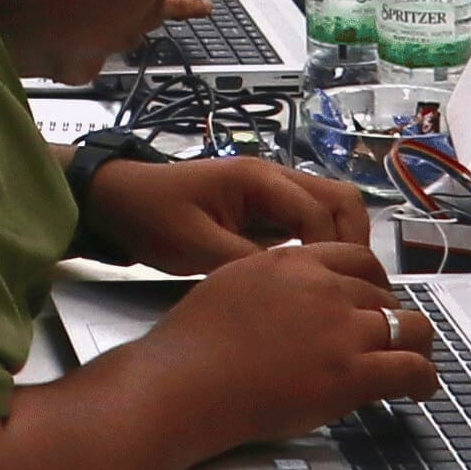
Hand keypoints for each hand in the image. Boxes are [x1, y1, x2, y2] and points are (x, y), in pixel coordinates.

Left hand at [82, 153, 368, 272]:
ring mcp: (271, 194)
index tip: (331, 290)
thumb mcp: (195, 246)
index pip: (319, 212)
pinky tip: (312, 281)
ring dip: (341, 244)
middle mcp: (273, 179)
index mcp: (257, 179)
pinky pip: (307, 224)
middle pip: (341, 200)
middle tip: (352, 287)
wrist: (116, 201)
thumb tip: (293, 290)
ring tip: (337, 287)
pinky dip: (320, 248)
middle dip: (354, 242)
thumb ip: (245, 264)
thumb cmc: (150, 215)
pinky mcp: (263, 213)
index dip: (330, 252)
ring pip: (330, 210)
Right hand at [145, 238, 436, 451]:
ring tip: (415, 361)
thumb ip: (270, 282)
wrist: (185, 382)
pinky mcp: (351, 372)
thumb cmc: (193, 345)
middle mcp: (323, 287)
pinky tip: (420, 388)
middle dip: (390, 314)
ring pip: (410, 326)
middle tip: (388, 337)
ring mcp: (341, 329)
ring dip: (416, 343)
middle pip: (383, 292)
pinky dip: (424, 379)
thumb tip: (288, 300)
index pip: (355, 257)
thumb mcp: (231, 284)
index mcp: (292, 262)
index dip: (372, 281)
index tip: (373, 297)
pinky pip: (411, 368)